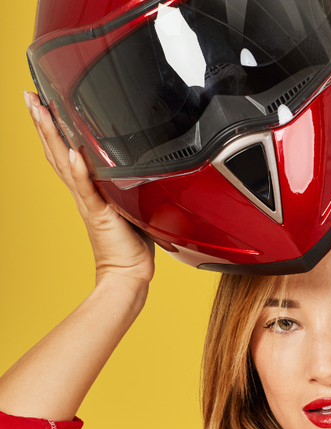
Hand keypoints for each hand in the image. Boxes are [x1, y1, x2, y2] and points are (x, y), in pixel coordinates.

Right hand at [24, 90, 154, 288]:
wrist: (129, 273)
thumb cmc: (130, 243)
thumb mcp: (130, 203)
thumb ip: (128, 182)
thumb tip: (141, 164)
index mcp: (88, 188)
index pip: (65, 150)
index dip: (52, 126)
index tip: (41, 101)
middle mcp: (82, 192)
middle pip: (55, 151)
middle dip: (42, 122)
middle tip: (29, 96)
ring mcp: (88, 202)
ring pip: (64, 163)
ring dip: (51, 136)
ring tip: (40, 111)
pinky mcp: (98, 214)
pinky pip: (86, 189)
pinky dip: (78, 172)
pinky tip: (71, 154)